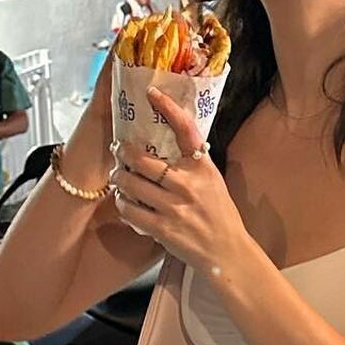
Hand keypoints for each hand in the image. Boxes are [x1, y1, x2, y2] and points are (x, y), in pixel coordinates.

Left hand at [111, 91, 246, 269]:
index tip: (152, 93)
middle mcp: (187, 184)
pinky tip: (125, 201)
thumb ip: (193, 162)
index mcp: (202, 168)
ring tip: (117, 177)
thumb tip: (170, 138)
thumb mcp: (213, 180)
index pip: (185, 129)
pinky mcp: (162, 228)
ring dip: (118, 178)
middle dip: (123, 153)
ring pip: (130, 183)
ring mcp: (173, 207)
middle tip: (118, 151)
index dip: (168, 107)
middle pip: (142, 159)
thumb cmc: (219, 214)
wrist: (227, 251)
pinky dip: (123, 203)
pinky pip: (130, 210)